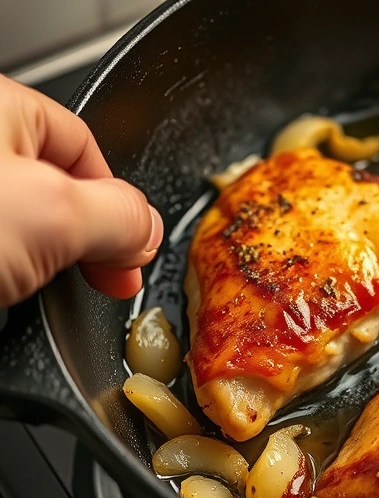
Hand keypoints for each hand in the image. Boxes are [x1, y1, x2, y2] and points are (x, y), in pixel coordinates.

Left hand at [0, 74, 161, 306]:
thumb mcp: (56, 213)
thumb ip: (122, 215)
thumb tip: (149, 230)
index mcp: (2, 106)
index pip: (87, 145)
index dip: (119, 200)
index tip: (133, 250)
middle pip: (58, 188)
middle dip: (85, 241)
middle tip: (101, 279)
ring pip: (25, 227)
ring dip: (46, 266)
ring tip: (40, 293)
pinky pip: (1, 252)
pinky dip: (12, 279)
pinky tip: (12, 296)